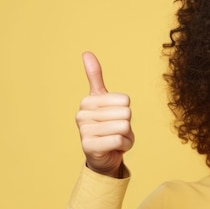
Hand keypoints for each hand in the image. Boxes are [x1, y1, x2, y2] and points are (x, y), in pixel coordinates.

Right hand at [76, 52, 133, 176]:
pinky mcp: (88, 146)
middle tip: (115, 131)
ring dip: (126, 137)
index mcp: (88, 101)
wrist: (102, 156)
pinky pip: (120, 140)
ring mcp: (83, 131)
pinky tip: (114, 148)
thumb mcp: (102, 101)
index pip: (125, 101)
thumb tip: (86, 52)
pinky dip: (124, 146)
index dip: (126, 111)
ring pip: (124, 127)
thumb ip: (95, 78)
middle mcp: (82, 114)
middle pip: (126, 114)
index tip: (114, 118)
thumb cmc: (106, 126)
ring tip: (115, 139)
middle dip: (127, 126)